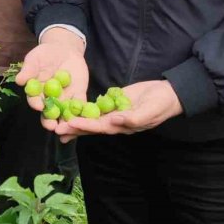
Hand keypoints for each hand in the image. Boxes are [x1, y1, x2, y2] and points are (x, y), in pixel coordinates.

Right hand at [16, 28, 87, 131]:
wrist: (63, 49)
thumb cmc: (45, 54)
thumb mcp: (35, 59)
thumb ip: (28, 69)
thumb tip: (19, 80)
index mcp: (37, 92)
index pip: (35, 100)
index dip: (36, 103)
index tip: (38, 106)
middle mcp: (50, 99)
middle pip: (49, 113)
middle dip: (50, 121)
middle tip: (52, 127)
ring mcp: (64, 99)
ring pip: (64, 113)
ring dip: (66, 123)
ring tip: (68, 128)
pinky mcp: (78, 95)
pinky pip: (81, 105)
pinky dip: (83, 112)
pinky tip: (85, 118)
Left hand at [54, 80, 183, 141]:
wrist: (168, 94)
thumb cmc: (161, 104)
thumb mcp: (150, 110)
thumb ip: (134, 118)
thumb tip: (115, 121)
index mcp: (123, 126)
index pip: (100, 127)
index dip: (84, 126)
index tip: (69, 124)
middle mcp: (116, 122)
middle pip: (91, 126)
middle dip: (74, 128)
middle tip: (55, 129)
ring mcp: (114, 113)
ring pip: (91, 118)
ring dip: (76, 121)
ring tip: (59, 124)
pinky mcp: (113, 102)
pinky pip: (97, 108)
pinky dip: (85, 109)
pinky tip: (72, 110)